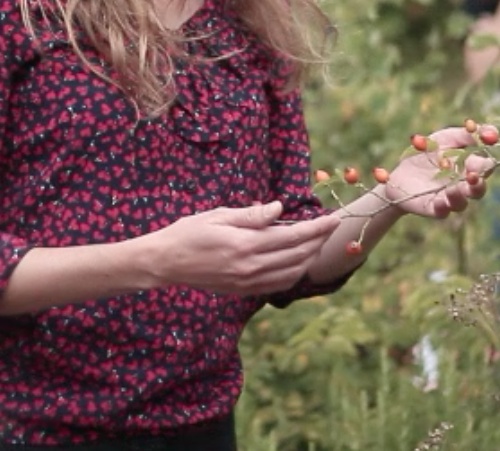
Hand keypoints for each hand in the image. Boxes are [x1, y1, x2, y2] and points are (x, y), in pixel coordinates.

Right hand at [142, 202, 340, 295]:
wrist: (166, 263)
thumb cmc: (189, 232)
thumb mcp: (218, 215)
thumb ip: (251, 215)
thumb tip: (280, 209)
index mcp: (246, 244)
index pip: (292, 236)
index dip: (317, 228)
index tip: (333, 218)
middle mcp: (251, 266)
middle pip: (298, 255)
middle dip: (319, 240)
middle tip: (330, 226)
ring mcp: (248, 282)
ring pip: (292, 273)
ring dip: (309, 257)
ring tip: (317, 241)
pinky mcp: (243, 291)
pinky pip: (278, 285)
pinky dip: (294, 274)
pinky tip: (298, 262)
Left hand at [379, 128, 494, 218]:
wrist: (399, 173)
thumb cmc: (426, 154)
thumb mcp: (445, 138)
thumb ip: (466, 135)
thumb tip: (492, 132)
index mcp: (469, 168)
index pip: (486, 167)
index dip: (487, 161)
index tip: (481, 160)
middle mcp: (463, 186)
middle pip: (479, 188)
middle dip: (477, 181)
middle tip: (472, 175)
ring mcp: (449, 198)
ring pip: (462, 202)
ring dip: (460, 195)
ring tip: (453, 188)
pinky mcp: (434, 208)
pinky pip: (442, 211)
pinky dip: (442, 206)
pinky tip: (440, 200)